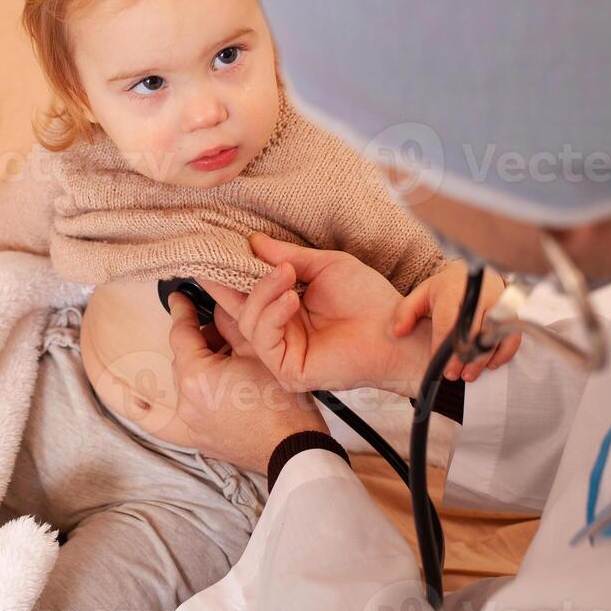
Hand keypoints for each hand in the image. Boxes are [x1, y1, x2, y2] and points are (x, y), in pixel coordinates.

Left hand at [166, 292, 327, 474]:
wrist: (294, 451)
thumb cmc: (283, 404)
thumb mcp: (260, 352)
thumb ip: (234, 324)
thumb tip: (221, 306)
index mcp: (197, 376)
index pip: (181, 333)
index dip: (182, 311)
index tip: (180, 298)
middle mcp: (186, 402)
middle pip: (184, 359)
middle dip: (201, 341)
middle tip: (227, 332)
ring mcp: (191, 424)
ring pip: (188, 382)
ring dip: (202, 367)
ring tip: (232, 360)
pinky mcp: (199, 439)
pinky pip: (189, 409)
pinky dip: (197, 394)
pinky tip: (209, 389)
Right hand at [198, 233, 432, 397]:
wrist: (395, 328)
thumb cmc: (367, 298)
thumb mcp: (323, 266)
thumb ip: (287, 256)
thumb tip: (254, 241)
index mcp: (284, 308)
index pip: (246, 291)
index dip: (228, 272)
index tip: (215, 248)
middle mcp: (279, 330)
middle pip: (237, 307)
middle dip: (231, 280)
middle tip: (232, 256)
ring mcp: (282, 352)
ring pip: (248, 321)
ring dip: (263, 292)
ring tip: (286, 274)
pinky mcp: (287, 369)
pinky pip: (264, 340)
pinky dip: (273, 315)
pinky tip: (292, 299)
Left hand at [392, 263, 522, 381]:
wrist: (475, 273)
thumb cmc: (446, 288)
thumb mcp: (422, 294)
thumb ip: (406, 312)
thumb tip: (398, 332)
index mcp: (454, 290)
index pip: (449, 321)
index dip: (444, 346)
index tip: (438, 365)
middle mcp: (480, 296)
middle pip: (474, 331)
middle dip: (463, 357)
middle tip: (454, 376)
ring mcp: (499, 304)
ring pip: (494, 336)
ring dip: (483, 359)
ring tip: (469, 375)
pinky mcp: (512, 313)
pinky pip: (512, 336)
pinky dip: (504, 353)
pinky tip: (491, 365)